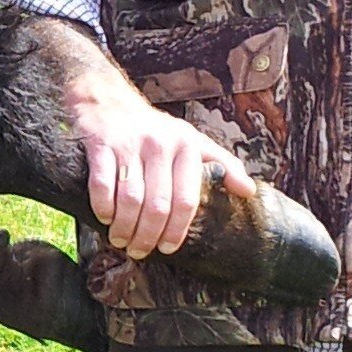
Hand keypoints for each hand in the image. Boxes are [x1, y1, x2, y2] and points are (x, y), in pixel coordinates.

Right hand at [57, 41, 251, 261]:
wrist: (109, 101)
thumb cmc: (156, 130)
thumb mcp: (194, 142)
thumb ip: (223, 165)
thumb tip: (249, 192)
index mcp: (187, 146)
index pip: (186, 200)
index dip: (176, 231)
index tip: (167, 248)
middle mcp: (160, 144)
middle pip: (157, 205)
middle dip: (147, 235)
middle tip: (139, 251)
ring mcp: (129, 144)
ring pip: (130, 199)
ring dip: (124, 227)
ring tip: (120, 240)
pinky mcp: (101, 144)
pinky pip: (102, 184)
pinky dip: (103, 207)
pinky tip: (104, 218)